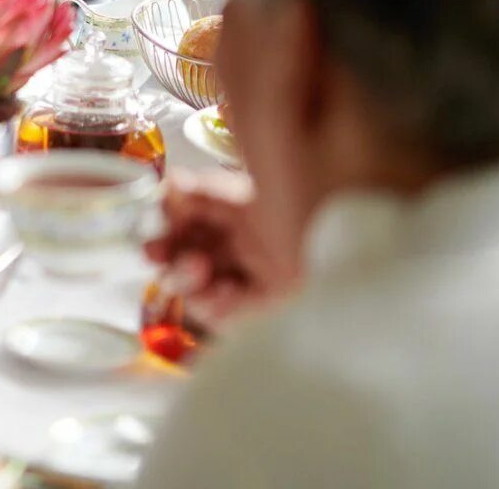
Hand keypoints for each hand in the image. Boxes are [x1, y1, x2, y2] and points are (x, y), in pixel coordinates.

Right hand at [142, 172, 299, 329]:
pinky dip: (215, 304)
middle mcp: (238, 251)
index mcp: (236, 218)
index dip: (163, 223)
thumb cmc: (304, 214)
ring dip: (185, 277)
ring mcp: (246, 284)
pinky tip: (227, 290)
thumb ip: (204, 189)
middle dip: (164, 254)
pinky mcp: (255, 314)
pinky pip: (219, 316)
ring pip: (194, 290)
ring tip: (199, 268)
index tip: (151, 221)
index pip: (186, 221)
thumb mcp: (248, 194)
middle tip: (154, 252)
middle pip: (182, 258)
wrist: (347, 257)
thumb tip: (169, 181)